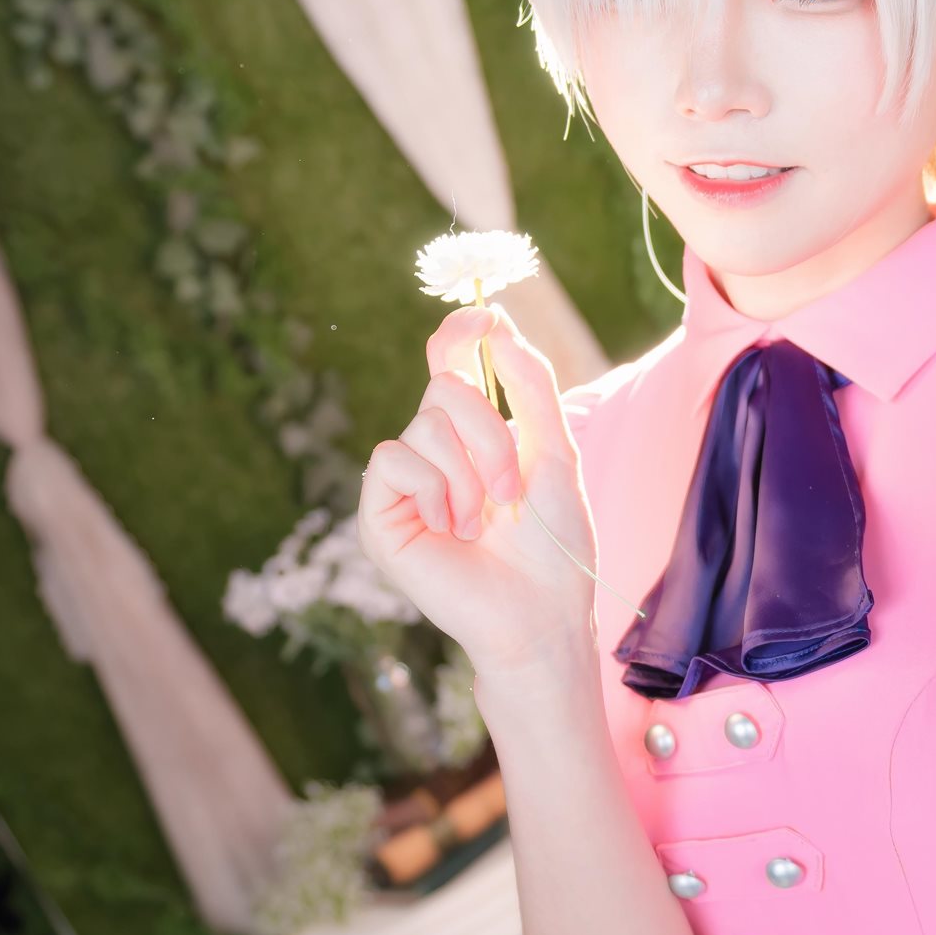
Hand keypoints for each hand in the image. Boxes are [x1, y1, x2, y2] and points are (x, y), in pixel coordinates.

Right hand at [357, 306, 598, 679]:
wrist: (542, 613)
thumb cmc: (555, 544)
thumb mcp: (556, 452)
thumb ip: (532, 386)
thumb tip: (498, 322)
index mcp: (474, 434)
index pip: (451, 363)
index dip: (459, 334)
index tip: (483, 322)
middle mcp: (433, 452)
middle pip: (445, 388)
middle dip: (491, 435)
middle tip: (511, 492)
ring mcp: (404, 483)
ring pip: (425, 426)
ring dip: (471, 475)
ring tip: (483, 523)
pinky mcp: (379, 515)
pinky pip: (392, 459)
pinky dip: (434, 491)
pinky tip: (450, 530)